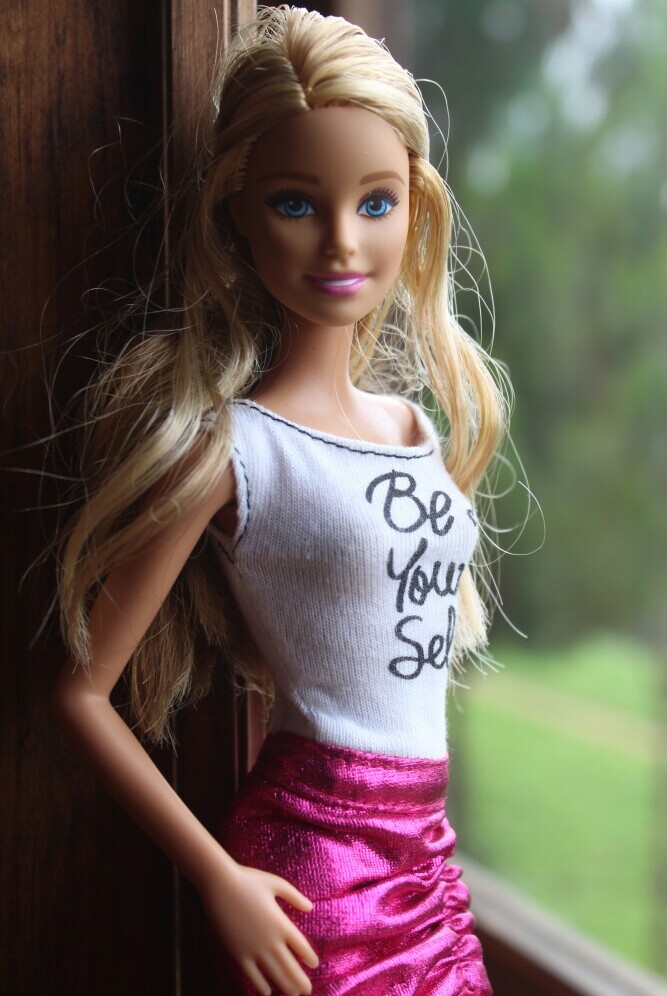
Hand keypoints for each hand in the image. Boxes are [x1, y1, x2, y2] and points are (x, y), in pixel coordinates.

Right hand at [199, 860, 319, 994]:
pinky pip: (252, 974)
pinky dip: (260, 985)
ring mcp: (254, 948)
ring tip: (292, 993)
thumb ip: (294, 897)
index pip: (301, 946)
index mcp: (281, 923)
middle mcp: (270, 939)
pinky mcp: (238, 953)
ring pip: (273, 973)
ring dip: (285, 985)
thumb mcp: (276, 884)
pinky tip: (266, 991)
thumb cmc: (249, 880)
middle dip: (300, 980)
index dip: (309, 956)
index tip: (314, 964)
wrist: (221, 885)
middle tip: (308, 990)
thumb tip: (310, 907)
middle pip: (289, 965)